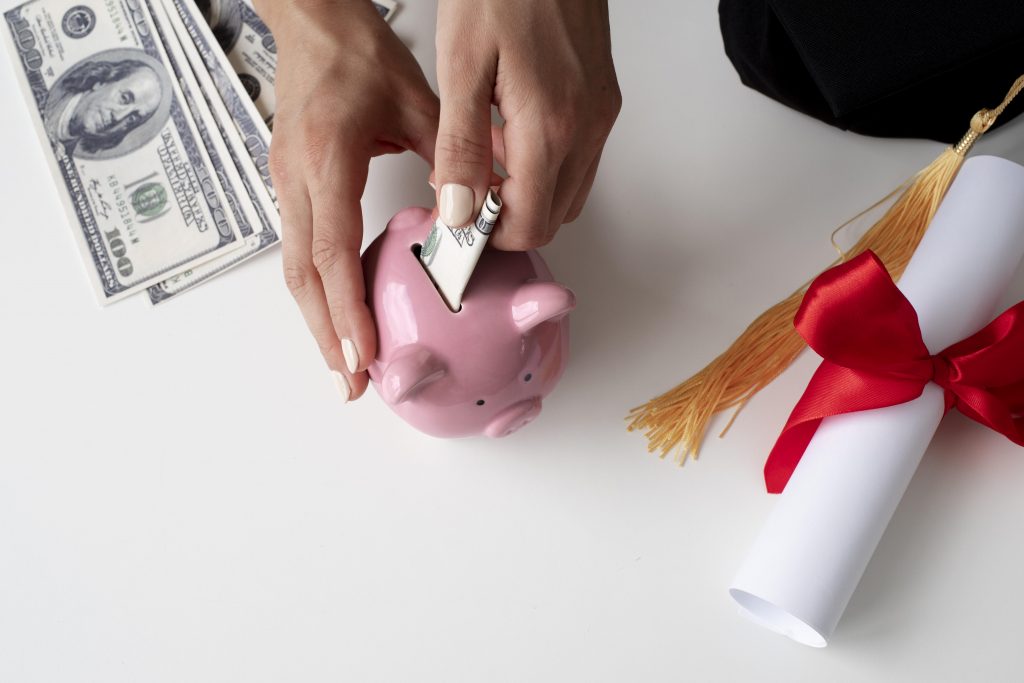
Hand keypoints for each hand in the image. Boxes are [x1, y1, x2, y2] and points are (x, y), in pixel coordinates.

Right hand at [257, 0, 438, 400]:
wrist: (311, 23)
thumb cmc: (356, 52)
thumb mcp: (415, 99)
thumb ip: (450, 154)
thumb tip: (486, 200)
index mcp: (326, 159)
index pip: (332, 250)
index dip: (346, 308)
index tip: (362, 353)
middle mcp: (296, 178)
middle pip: (304, 275)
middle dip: (327, 334)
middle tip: (350, 382)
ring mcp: (285, 183)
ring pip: (296, 268)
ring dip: (318, 321)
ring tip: (342, 364)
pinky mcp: (289, 185)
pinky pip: (299, 251)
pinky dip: (317, 292)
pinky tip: (336, 315)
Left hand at [433, 0, 620, 247]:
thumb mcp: (461, 66)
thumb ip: (461, 147)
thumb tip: (457, 210)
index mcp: (550, 124)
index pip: (528, 222)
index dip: (489, 236)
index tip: (456, 224)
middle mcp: (586, 127)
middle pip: (553, 217)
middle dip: (507, 222)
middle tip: (463, 201)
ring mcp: (599, 115)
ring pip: (569, 194)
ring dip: (527, 197)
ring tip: (483, 168)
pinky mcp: (603, 101)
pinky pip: (579, 161)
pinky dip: (544, 169)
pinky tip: (511, 141)